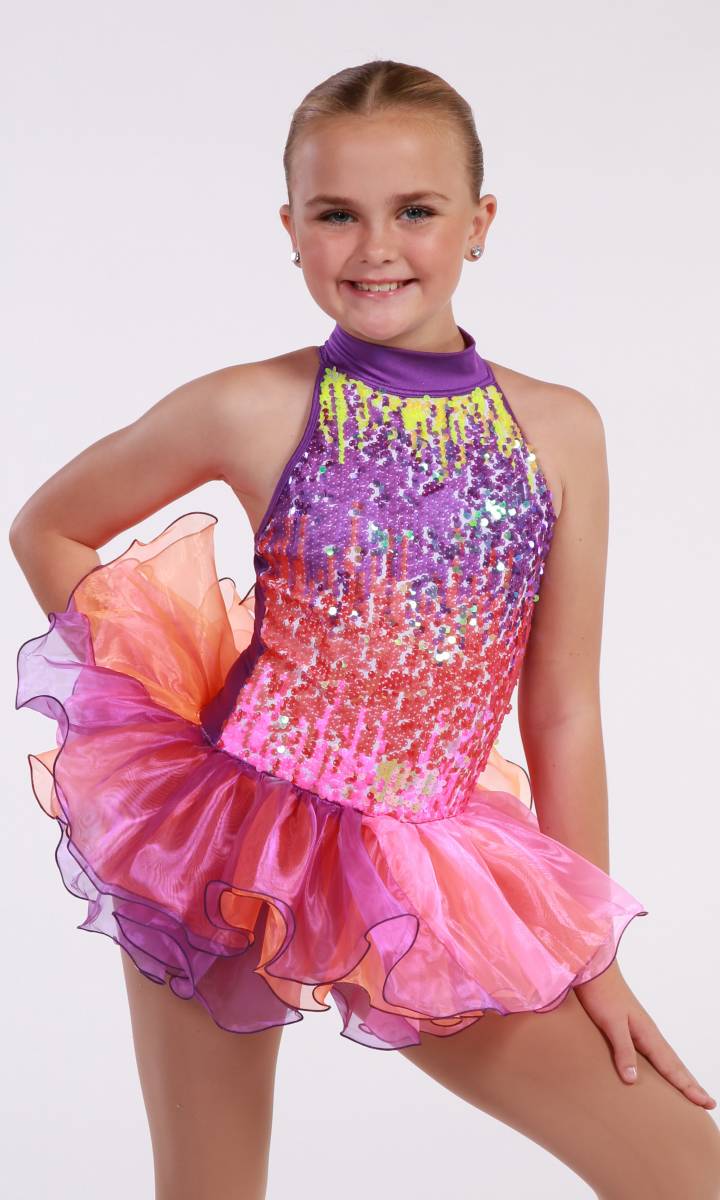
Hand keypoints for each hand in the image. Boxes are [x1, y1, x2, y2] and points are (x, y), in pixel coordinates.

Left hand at [574, 962, 715, 1108]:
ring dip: (680, 1076)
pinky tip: (660, 1069)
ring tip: (691, 1090)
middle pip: (675, 1064)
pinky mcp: (631, 1028)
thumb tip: (633, 1080)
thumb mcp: (611, 1023)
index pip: (672, 1067)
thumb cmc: (602, 994)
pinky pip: (654, 1053)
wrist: (593, 969)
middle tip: (709, 1103)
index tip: (707, 1102)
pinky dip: (664, 1065)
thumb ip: (622, 1050)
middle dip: (691, 1084)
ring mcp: (641, 1030)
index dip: (688, 1086)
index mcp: (648, 1034)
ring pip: (666, 1059)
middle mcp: (649, 1033)